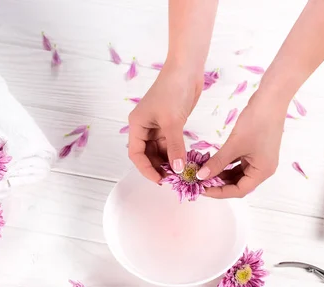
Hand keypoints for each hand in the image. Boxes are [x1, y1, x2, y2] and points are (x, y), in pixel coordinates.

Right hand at [128, 64, 202, 182]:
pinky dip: (176, 153)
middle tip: (173, 179)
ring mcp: (157, 126)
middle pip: (147, 154)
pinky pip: (170, 144)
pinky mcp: (170, 124)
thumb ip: (175, 147)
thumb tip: (178, 169)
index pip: (136, 154)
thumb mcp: (173, 122)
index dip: (146, 169)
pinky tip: (185, 161)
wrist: (187, 69)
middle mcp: (144, 127)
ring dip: (168, 161)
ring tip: (181, 172)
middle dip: (158, 167)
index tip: (160, 180)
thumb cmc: (173, 91)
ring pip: (159, 150)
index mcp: (137, 125)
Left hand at [199, 90, 286, 197]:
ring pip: (237, 174)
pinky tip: (212, 162)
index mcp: (262, 172)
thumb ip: (217, 162)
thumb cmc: (257, 122)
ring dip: (221, 174)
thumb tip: (201, 176)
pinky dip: (226, 164)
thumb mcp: (234, 145)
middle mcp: (262, 169)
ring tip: (203, 172)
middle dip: (219, 184)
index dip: (220, 192)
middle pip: (238, 184)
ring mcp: (259, 160)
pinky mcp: (255, 150)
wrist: (271, 99)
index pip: (239, 190)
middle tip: (200, 181)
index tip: (202, 189)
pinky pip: (238, 163)